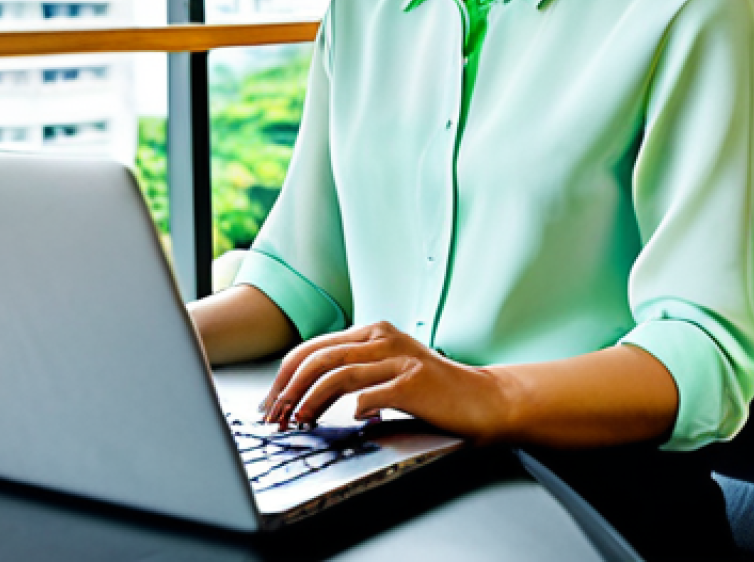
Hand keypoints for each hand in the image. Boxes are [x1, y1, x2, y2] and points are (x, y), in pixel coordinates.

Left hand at [260, 321, 510, 442]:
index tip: (271, 403)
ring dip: (310, 401)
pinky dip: (352, 409)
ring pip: (338, 374)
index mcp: (372, 332)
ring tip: (297, 422)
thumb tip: (302, 393)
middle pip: (319, 358)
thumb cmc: (433, 390)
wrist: (481, 399)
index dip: (285, 376)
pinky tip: (347, 421)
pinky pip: (371, 394)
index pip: (313, 347)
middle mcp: (383, 338)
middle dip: (289, 389)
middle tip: (275, 416)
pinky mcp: (414, 382)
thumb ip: (354, 369)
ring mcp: (399, 358)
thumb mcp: (388, 367)